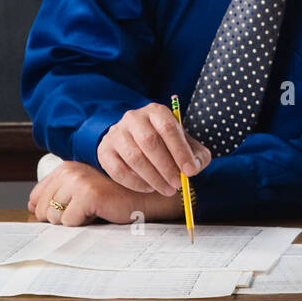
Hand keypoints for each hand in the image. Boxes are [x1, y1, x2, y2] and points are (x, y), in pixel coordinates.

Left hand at [26, 160, 181, 226]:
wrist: (145, 196)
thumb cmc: (115, 196)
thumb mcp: (83, 191)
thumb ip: (58, 193)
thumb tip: (30, 205)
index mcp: (67, 167)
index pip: (36, 196)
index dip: (47, 210)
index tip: (69, 211)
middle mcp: (69, 171)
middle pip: (42, 209)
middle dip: (61, 217)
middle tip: (86, 211)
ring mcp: (78, 181)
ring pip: (54, 218)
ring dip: (73, 221)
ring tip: (93, 211)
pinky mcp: (87, 195)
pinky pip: (69, 223)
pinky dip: (83, 224)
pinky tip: (99, 213)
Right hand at [97, 102, 211, 195]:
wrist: (136, 142)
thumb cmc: (166, 144)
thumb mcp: (185, 145)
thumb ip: (196, 156)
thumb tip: (194, 167)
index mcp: (156, 111)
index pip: (168, 128)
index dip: (180, 151)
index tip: (190, 171)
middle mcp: (134, 117)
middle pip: (149, 141)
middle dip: (166, 167)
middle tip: (177, 185)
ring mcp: (117, 133)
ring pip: (134, 157)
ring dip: (153, 178)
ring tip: (167, 189)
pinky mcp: (105, 149)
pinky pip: (118, 170)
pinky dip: (135, 183)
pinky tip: (149, 187)